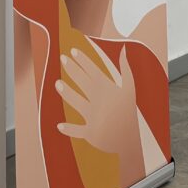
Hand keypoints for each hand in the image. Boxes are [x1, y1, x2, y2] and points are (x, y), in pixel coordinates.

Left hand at [55, 46, 141, 160]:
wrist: (130, 138)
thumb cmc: (128, 110)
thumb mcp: (130, 88)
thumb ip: (125, 68)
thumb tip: (123, 49)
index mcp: (110, 90)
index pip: (94, 71)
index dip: (83, 60)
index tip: (73, 51)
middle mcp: (101, 101)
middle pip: (84, 82)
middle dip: (73, 69)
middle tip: (62, 58)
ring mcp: (96, 117)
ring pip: (77, 102)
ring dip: (67, 93)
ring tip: (57, 83)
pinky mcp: (92, 133)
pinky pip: (78, 130)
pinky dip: (69, 130)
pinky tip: (60, 125)